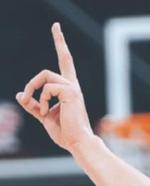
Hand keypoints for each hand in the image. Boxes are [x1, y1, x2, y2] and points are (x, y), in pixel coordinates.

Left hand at [16, 22, 93, 151]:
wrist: (78, 143)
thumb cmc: (66, 133)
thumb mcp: (44, 116)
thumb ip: (33, 105)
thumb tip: (20, 95)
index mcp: (68, 90)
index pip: (65, 62)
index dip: (60, 43)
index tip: (56, 27)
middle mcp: (73, 86)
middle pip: (56, 64)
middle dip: (50, 57)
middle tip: (44, 58)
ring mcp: (73, 88)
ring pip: (44, 76)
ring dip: (32, 90)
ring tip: (35, 107)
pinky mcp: (70, 92)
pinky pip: (47, 88)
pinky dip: (41, 100)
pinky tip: (45, 111)